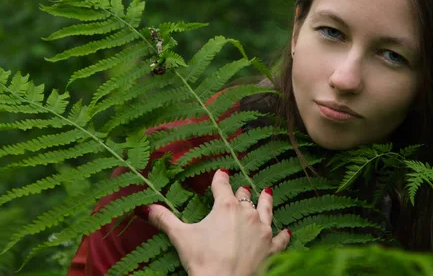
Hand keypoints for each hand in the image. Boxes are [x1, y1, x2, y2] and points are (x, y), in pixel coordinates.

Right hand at [146, 169, 290, 275]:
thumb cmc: (203, 260)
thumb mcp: (180, 237)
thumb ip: (165, 219)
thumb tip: (146, 209)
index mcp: (225, 206)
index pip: (222, 185)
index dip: (220, 178)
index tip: (221, 173)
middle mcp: (246, 213)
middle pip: (244, 196)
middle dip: (240, 192)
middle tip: (239, 190)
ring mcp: (262, 230)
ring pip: (266, 210)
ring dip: (265, 201)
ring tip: (267, 192)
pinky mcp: (272, 248)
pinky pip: (280, 238)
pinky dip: (282, 234)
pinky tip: (287, 231)